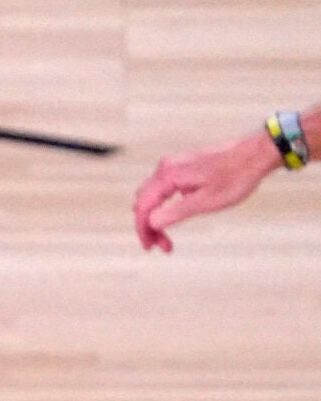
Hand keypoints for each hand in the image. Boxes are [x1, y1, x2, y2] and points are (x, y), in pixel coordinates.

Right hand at [134, 130, 282, 250]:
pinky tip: (179, 215)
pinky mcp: (183, 166)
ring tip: (169, 235)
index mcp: (168, 175)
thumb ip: (175, 213)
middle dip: (148, 226)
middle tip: (164, 245)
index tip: (152, 248)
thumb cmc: (236, 177)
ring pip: (151, 195)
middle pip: (143, 201)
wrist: (258, 152)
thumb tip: (150, 223)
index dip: (143, 231)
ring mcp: (173, 164)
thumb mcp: (206, 201)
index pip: (142, 207)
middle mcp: (166, 167)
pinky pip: (163, 189)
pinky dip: (163, 206)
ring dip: (155, 217)